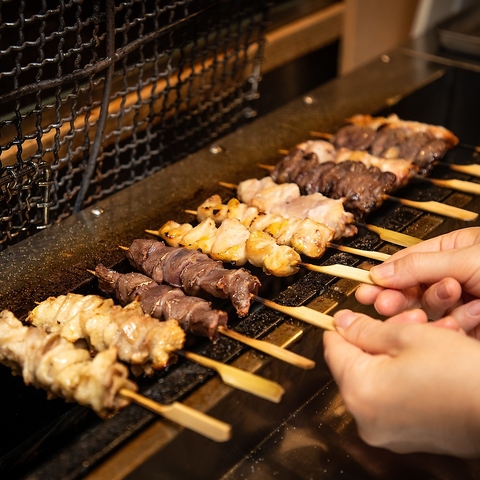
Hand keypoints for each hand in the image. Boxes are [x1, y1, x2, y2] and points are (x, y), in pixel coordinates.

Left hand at [323, 309, 479, 456]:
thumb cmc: (462, 375)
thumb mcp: (408, 335)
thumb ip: (366, 328)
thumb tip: (342, 323)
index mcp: (359, 391)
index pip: (333, 347)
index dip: (345, 325)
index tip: (357, 313)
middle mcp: (365, 417)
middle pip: (355, 362)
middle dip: (378, 336)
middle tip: (407, 321)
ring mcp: (384, 430)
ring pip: (375, 377)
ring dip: (393, 352)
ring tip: (424, 336)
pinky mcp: (403, 435)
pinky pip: (390, 396)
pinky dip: (402, 375)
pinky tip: (427, 360)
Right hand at [356, 227, 479, 333]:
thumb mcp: (465, 259)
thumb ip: (419, 266)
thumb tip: (380, 272)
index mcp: (451, 251)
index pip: (407, 262)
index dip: (386, 276)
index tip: (368, 287)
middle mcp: (452, 277)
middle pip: (411, 289)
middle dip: (398, 297)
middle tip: (384, 304)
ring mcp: (460, 304)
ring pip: (428, 310)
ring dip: (436, 305)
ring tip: (452, 295)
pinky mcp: (467, 329)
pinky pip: (446, 330)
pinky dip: (454, 325)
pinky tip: (471, 313)